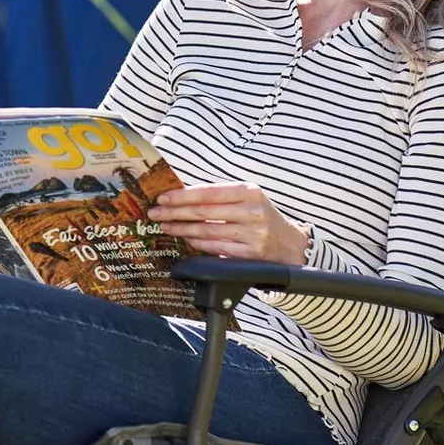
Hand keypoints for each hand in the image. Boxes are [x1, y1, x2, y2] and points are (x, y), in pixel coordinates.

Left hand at [146, 182, 309, 264]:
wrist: (288, 243)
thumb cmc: (260, 215)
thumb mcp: (248, 198)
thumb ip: (220, 196)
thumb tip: (182, 195)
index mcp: (249, 191)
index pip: (209, 192)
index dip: (183, 196)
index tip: (163, 198)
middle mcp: (252, 211)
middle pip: (204, 212)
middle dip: (175, 212)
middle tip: (155, 213)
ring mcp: (252, 233)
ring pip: (207, 231)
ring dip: (182, 228)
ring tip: (165, 225)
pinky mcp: (250, 253)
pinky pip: (216, 247)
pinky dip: (197, 242)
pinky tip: (185, 238)